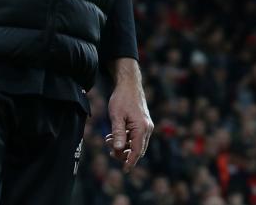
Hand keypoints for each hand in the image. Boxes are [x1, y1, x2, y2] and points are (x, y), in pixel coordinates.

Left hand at [105, 58, 153, 172]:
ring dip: (123, 146)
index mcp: (142, 128)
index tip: (124, 171)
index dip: (130, 162)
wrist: (129, 84)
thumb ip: (118, 133)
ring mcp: (147, 126)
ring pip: (136, 144)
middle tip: (109, 151)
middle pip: (138, 150)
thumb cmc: (122, 98)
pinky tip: (113, 136)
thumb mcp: (116, 116)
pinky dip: (126, 140)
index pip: (137, 151)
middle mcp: (147, 128)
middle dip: (124, 154)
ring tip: (108, 140)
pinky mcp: (144, 123)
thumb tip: (117, 149)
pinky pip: (136, 137)